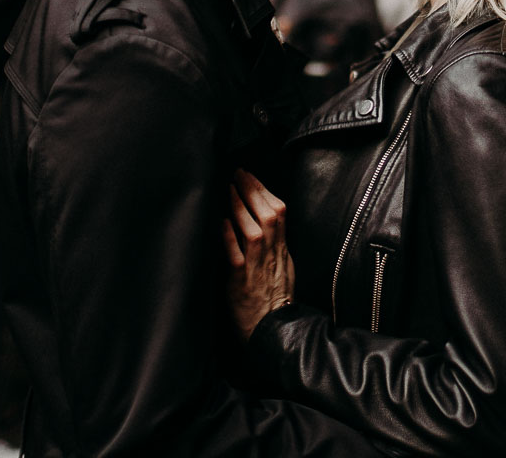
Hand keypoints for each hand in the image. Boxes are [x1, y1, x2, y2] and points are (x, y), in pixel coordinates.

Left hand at [223, 170, 294, 340]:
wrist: (273, 333)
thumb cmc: (274, 303)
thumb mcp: (282, 269)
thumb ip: (274, 247)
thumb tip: (263, 223)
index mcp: (283, 251)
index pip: (280, 213)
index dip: (266, 192)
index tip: (251, 176)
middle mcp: (273, 256)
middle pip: (270, 216)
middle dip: (254, 191)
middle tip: (239, 172)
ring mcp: (257, 268)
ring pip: (254, 231)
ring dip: (241, 207)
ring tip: (229, 189)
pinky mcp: (241, 282)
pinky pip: (236, 256)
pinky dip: (230, 237)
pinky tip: (222, 222)